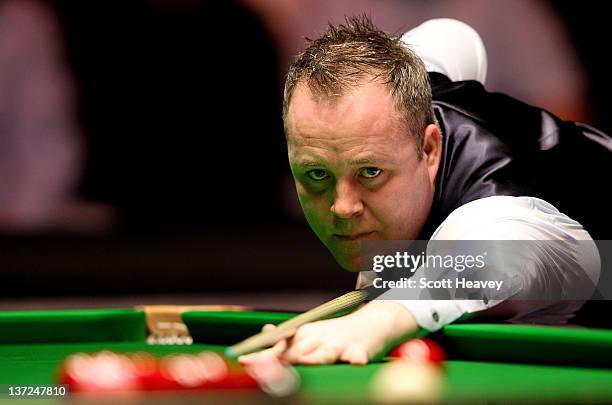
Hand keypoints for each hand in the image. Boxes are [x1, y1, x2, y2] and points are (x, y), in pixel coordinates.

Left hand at [238, 301, 417, 364]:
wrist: (373, 323)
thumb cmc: (337, 335)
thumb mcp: (310, 335)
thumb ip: (287, 341)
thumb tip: (264, 333)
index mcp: (306, 335)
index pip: (280, 346)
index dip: (261, 355)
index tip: (243, 361)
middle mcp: (320, 338)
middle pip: (298, 352)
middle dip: (281, 361)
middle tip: (263, 369)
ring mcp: (340, 344)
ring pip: (326, 353)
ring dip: (316, 359)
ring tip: (307, 365)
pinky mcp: (361, 351)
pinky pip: (358, 356)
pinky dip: (356, 359)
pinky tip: (355, 362)